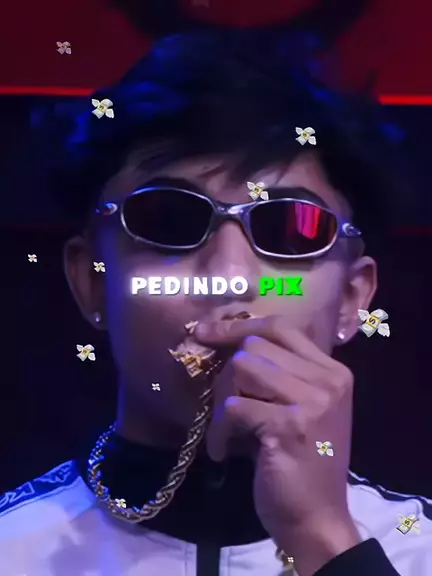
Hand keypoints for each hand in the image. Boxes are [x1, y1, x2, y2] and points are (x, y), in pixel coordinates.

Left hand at [195, 315, 360, 575]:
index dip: (239, 326)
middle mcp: (327, 380)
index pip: (280, 327)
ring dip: (223, 400)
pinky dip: (220, 430)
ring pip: (242, 368)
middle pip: (254, 345)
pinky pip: (234, 407)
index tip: (206, 332)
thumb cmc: (303, 463)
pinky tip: (224, 452)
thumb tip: (226, 342)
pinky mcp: (289, 426)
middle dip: (227, 375)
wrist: (316, 519)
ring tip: (226, 430)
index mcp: (332, 371)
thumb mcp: (300, 409)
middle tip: (225, 408)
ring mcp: (312, 401)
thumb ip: (278, 374)